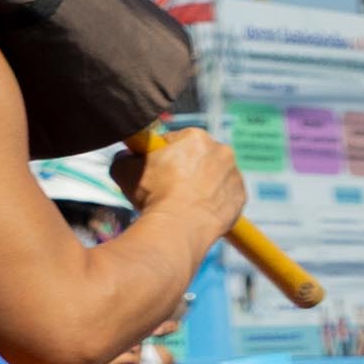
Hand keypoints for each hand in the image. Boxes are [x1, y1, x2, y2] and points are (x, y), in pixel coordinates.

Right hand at [128, 127, 247, 236]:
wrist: (178, 227)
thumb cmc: (153, 195)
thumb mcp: (123, 169)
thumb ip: (125, 157)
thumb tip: (126, 157)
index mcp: (195, 137)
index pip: (174, 140)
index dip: (161, 155)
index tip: (154, 168)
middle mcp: (220, 150)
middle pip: (198, 157)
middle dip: (185, 168)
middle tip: (167, 188)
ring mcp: (234, 175)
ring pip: (213, 176)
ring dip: (200, 185)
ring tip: (181, 204)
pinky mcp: (240, 197)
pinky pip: (224, 197)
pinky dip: (213, 203)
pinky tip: (195, 213)